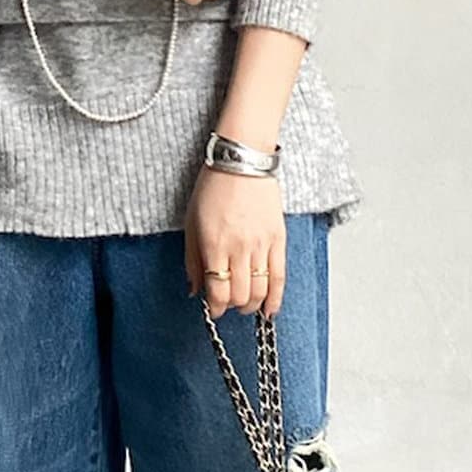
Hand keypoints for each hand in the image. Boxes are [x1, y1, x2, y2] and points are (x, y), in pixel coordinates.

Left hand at [184, 165, 286, 317]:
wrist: (242, 161)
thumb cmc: (213, 188)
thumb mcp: (191, 224)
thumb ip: (193, 260)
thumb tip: (194, 290)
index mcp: (214, 244)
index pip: (218, 291)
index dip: (215, 308)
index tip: (212, 309)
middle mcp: (239, 248)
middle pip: (240, 295)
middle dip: (232, 307)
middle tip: (228, 305)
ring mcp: (261, 244)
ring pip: (260, 290)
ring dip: (252, 305)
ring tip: (246, 305)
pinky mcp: (278, 239)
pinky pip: (280, 276)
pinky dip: (276, 298)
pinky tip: (271, 310)